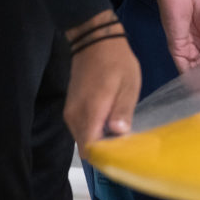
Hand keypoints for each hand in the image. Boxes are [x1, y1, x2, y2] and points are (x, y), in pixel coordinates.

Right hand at [63, 11, 140, 154]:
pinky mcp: (71, 109)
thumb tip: (119, 134)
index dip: (106, 158)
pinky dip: (95, 132)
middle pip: (87, 148)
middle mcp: (75, 117)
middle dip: (105, 152)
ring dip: (100, 141)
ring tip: (122, 136)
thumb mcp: (129, 85)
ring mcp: (70, 113)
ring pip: (84, 139)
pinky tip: (111, 125)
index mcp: (90, 112)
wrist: (94, 41)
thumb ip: (122, 111)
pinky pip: (82, 129)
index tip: (124, 158)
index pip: (91, 149)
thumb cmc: (116, 61)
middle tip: (127, 148)